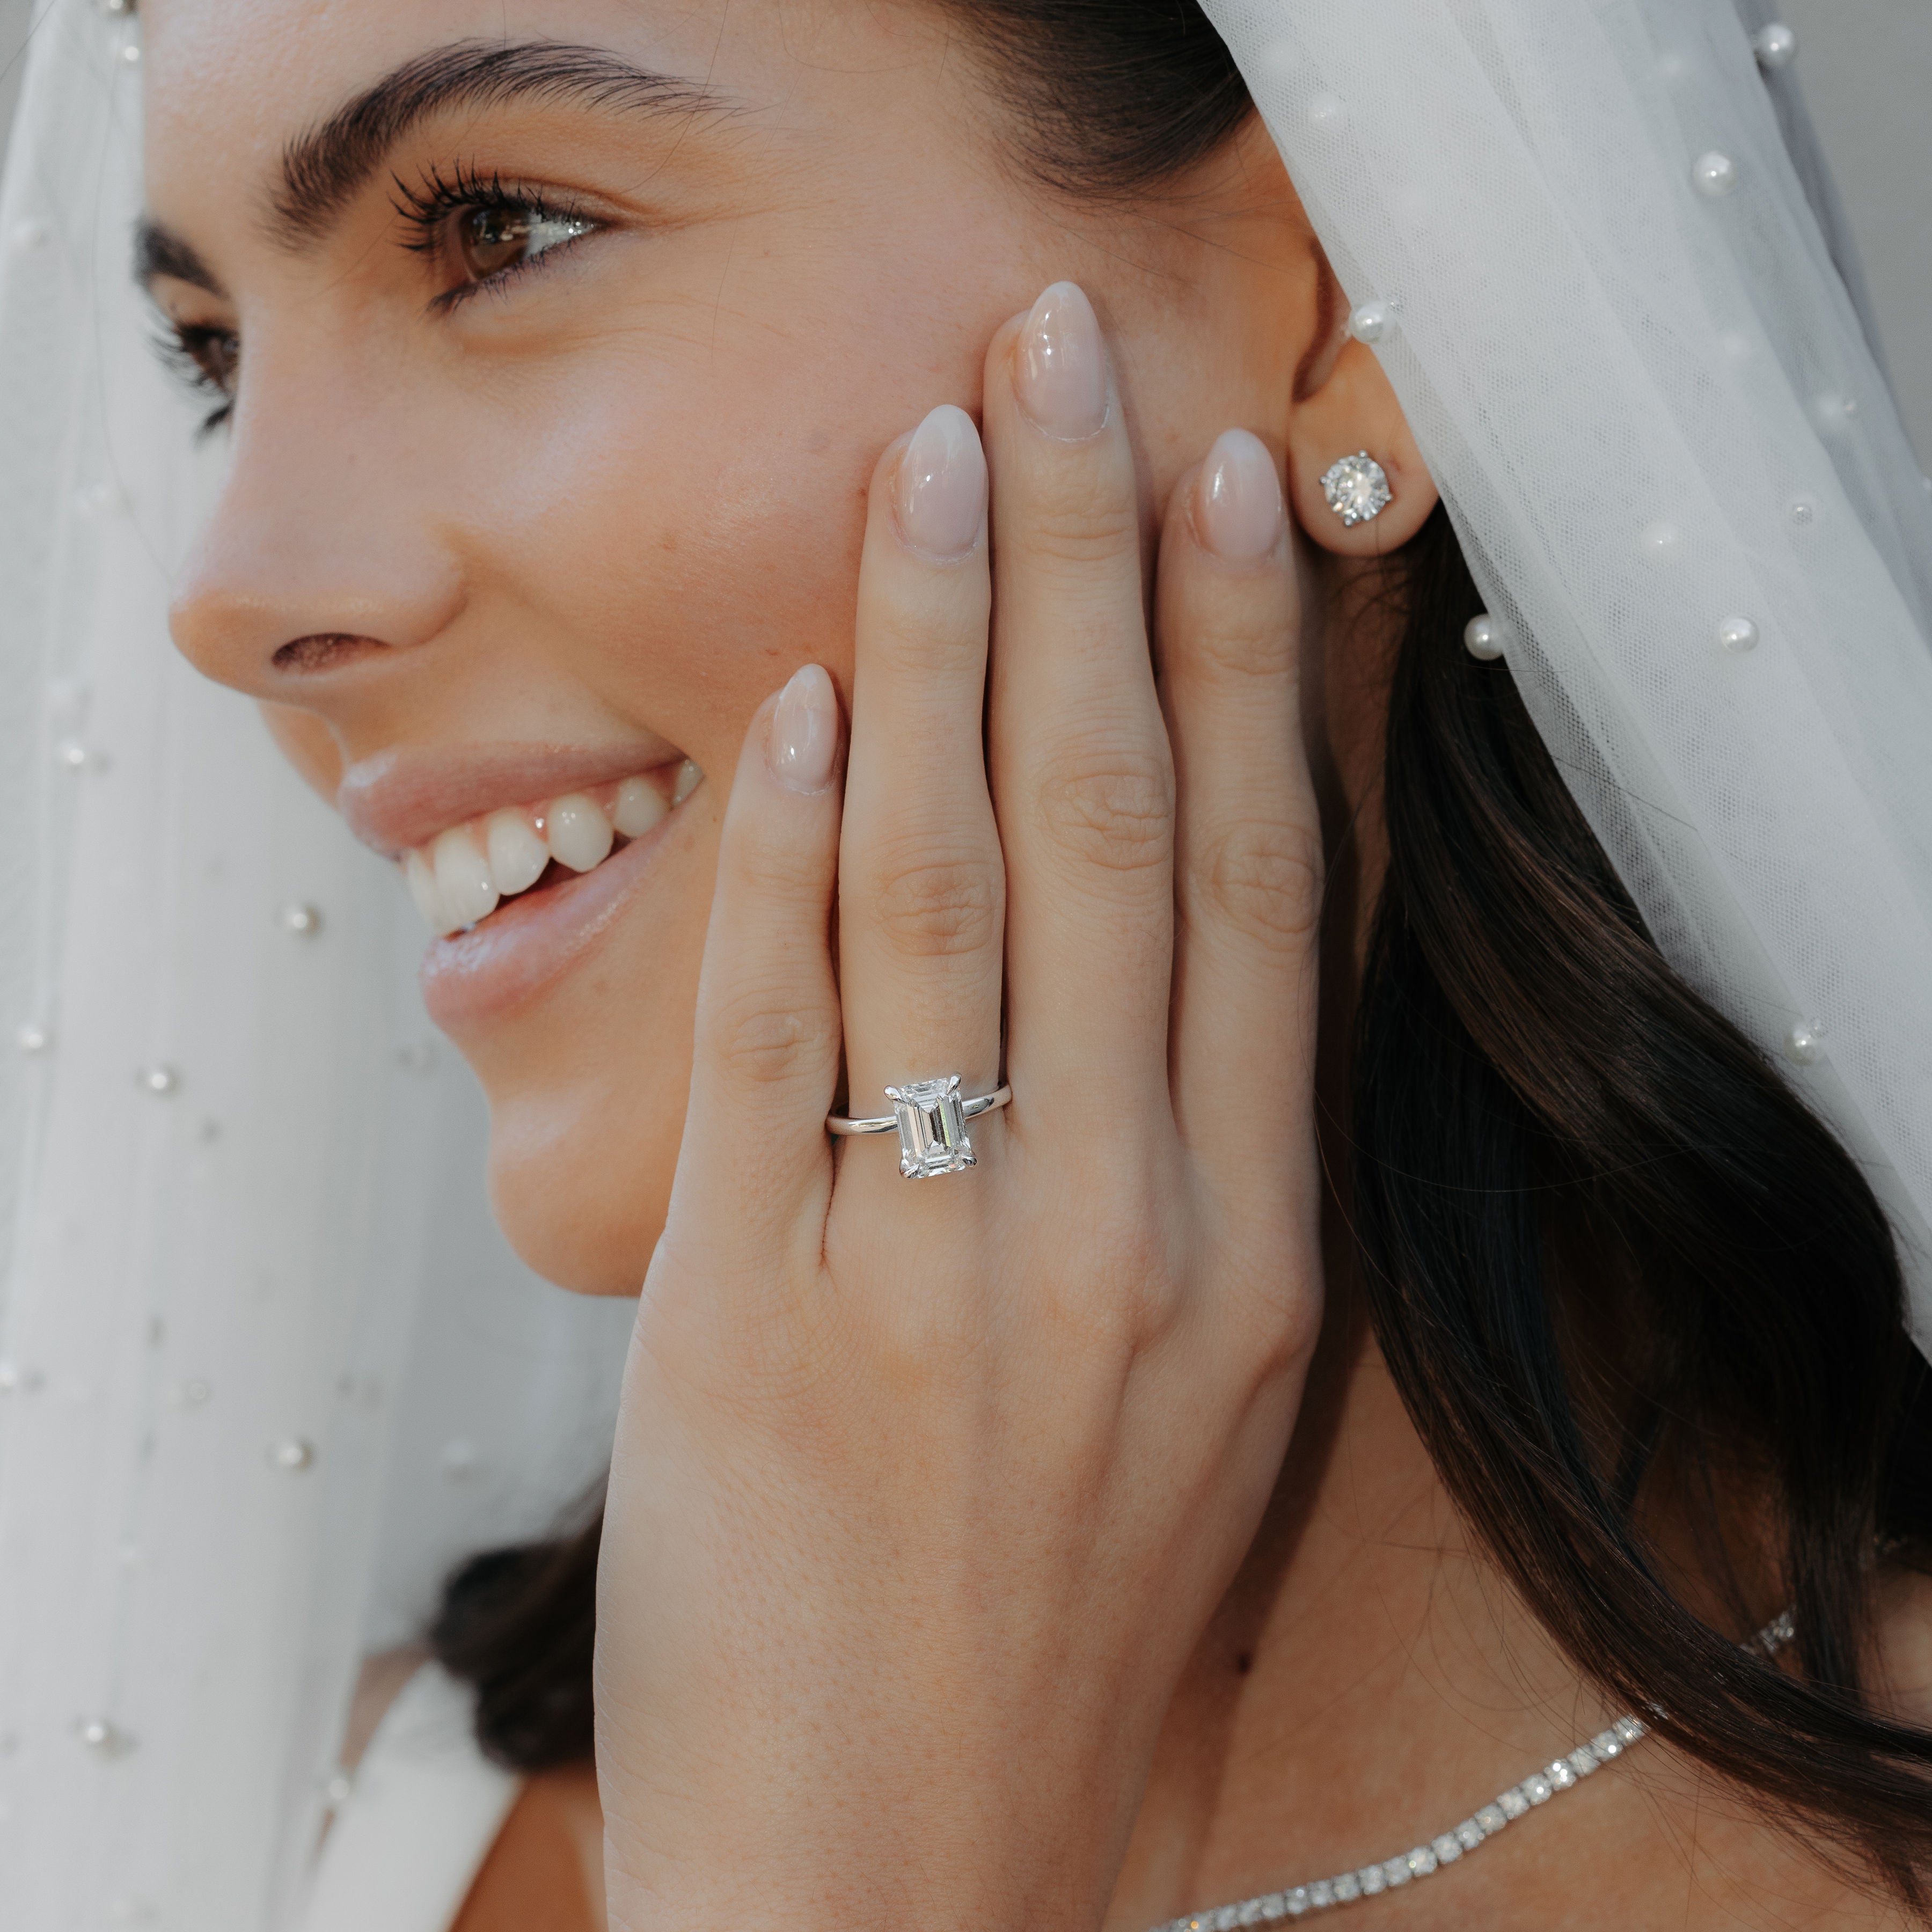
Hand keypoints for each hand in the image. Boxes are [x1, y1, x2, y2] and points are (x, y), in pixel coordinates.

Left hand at [596, 282, 1322, 1930]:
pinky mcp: (761, 1311)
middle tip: (1066, 366)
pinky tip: (805, 701)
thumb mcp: (1196, 1387)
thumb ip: (1192, 1161)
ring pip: (955, 886)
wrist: (912, 1870)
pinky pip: (786, 1029)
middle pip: (1119, 830)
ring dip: (943, 647)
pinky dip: (792, 851)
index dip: (1245, 665)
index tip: (1228, 485)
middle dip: (1092, 572)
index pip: (1258, 887)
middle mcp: (1129, 1229)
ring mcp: (943, 1266)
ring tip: (937, 455)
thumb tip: (1166, 925)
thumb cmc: (1058, 1616)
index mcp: (1250, 1244)